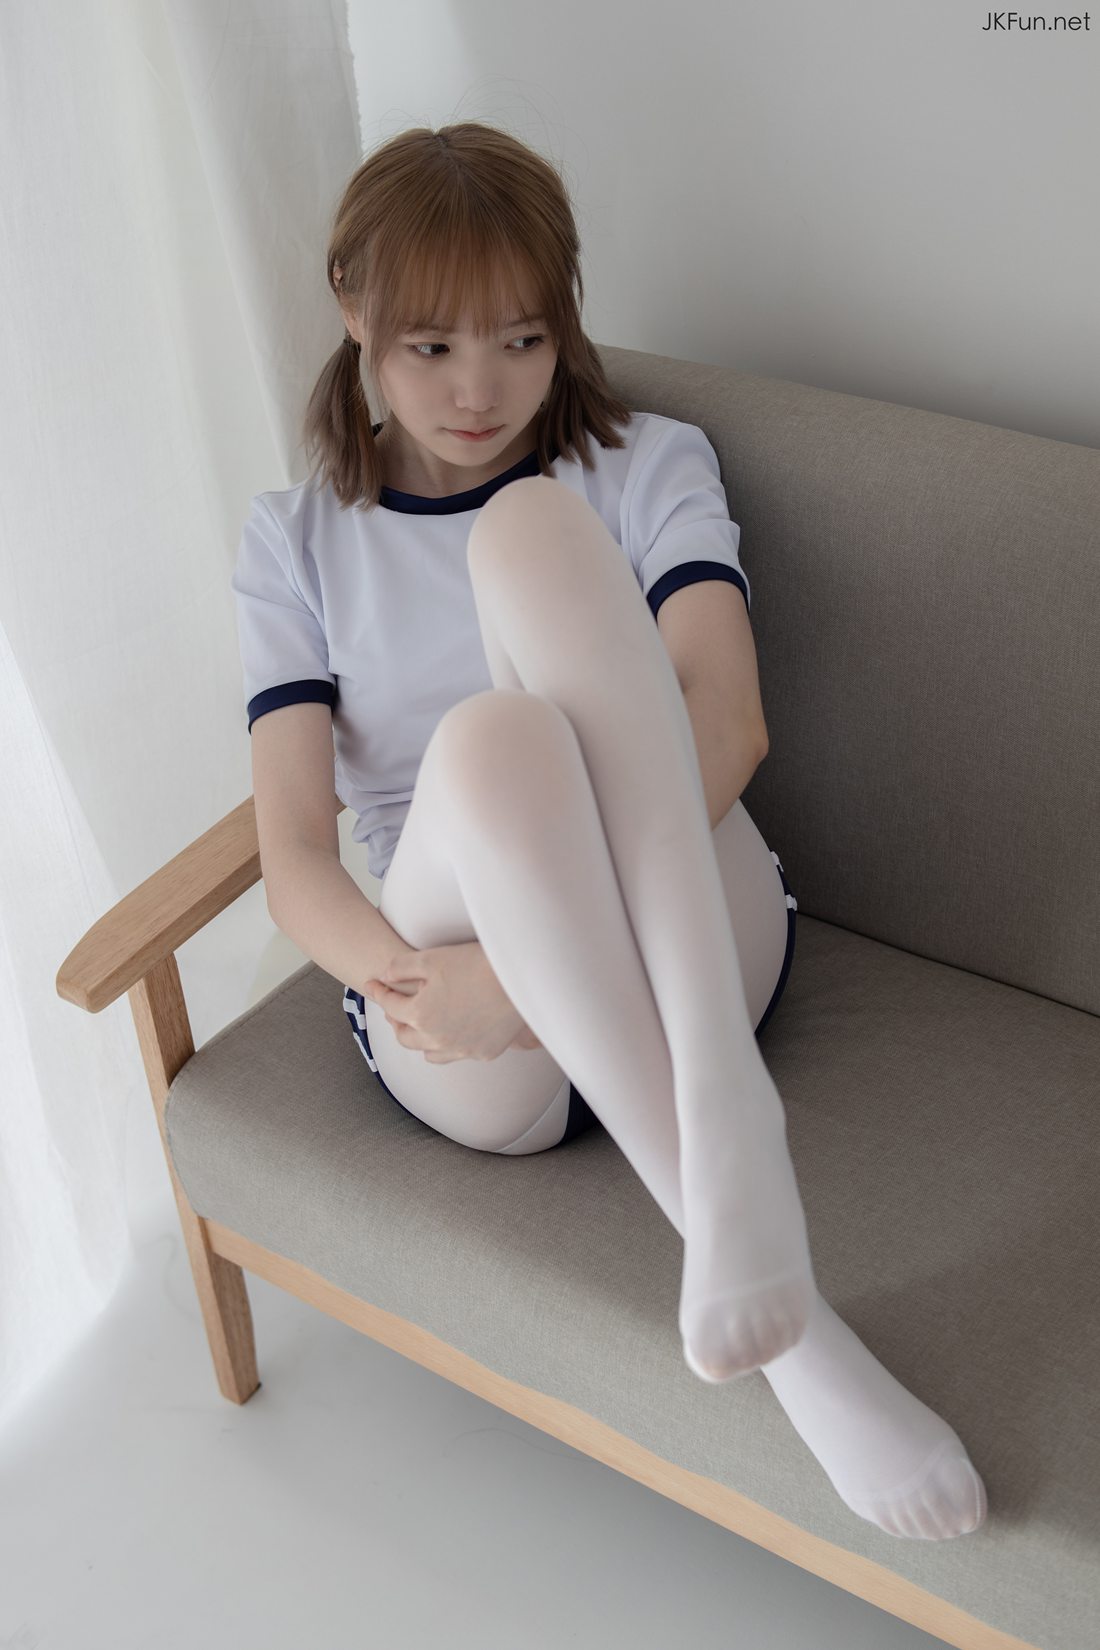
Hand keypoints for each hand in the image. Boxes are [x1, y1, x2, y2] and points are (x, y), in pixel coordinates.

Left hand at [361, 941, 542, 1063]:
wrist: (521, 977)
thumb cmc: (476, 963)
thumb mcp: (431, 958)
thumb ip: (400, 967)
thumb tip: (383, 975)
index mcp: (420, 1014)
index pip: (390, 1006)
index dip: (379, 992)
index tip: (373, 985)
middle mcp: (436, 1039)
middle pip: (404, 1037)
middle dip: (395, 1021)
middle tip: (394, 1008)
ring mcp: (461, 1049)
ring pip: (429, 1053)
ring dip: (420, 1039)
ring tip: (422, 1025)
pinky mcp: (483, 1052)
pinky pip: (458, 1054)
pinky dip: (450, 1044)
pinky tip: (454, 1030)